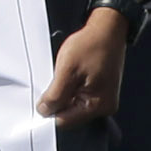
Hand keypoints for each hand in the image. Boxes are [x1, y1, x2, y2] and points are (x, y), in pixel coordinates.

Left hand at [37, 5, 130, 124]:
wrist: (108, 29)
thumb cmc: (92, 45)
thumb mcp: (67, 70)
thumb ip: (55, 95)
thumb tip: (44, 111)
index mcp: (97, 106)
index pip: (64, 121)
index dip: (50, 110)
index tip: (42, 98)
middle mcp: (104, 107)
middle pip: (69, 114)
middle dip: (58, 99)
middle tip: (58, 78)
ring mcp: (103, 99)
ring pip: (72, 105)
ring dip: (64, 92)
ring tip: (68, 73)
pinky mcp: (101, 91)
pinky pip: (79, 97)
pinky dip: (71, 87)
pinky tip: (72, 73)